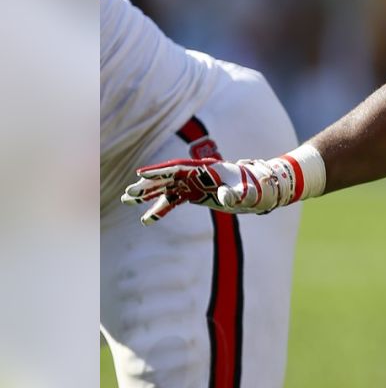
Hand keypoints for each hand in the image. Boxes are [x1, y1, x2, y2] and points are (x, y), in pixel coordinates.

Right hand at [121, 156, 296, 224]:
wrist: (257, 191)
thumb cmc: (251, 188)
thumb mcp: (244, 192)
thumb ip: (235, 194)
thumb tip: (226, 197)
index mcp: (205, 170)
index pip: (178, 168)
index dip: (160, 171)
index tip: (141, 173)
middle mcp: (196, 175)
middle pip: (167, 179)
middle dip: (147, 185)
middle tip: (128, 193)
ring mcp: (193, 185)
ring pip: (166, 189)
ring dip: (148, 196)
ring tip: (127, 200)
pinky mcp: (194, 195)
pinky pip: (173, 202)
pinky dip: (160, 210)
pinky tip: (146, 220)